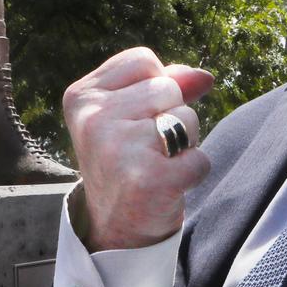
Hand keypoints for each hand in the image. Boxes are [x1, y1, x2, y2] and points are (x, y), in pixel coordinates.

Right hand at [63, 47, 213, 250]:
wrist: (114, 225)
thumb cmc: (126, 155)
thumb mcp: (131, 111)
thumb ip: (166, 82)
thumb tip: (204, 77)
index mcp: (82, 96)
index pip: (143, 60)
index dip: (155, 85)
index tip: (136, 115)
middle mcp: (94, 119)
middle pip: (168, 88)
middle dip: (172, 113)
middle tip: (148, 145)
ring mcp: (119, 149)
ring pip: (186, 119)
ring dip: (186, 142)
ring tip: (158, 162)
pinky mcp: (148, 179)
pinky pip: (199, 157)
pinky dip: (195, 170)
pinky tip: (169, 184)